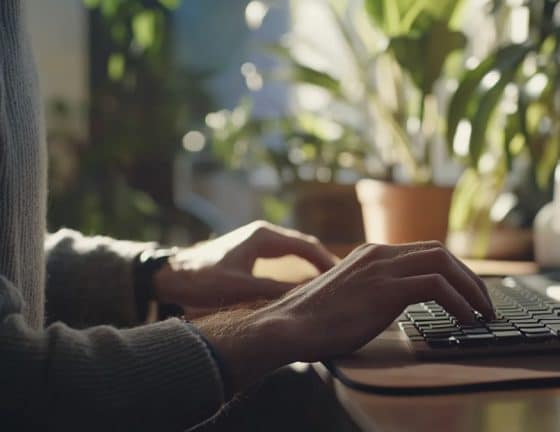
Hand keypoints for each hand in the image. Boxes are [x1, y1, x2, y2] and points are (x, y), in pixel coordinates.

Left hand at [154, 221, 335, 314]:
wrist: (169, 275)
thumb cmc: (201, 280)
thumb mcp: (240, 290)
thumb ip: (274, 292)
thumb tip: (307, 298)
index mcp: (264, 236)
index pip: (307, 246)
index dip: (328, 263)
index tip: (344, 279)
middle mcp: (263, 233)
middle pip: (305, 246)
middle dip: (324, 264)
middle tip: (343, 283)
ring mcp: (257, 241)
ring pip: (295, 252)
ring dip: (312, 267)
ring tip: (329, 285)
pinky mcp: (251, 252)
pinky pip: (284, 258)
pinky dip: (298, 269)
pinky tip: (304, 285)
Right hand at [194, 242, 492, 391]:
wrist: (289, 326)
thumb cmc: (313, 321)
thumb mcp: (348, 297)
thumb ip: (370, 291)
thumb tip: (392, 304)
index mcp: (371, 254)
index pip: (424, 251)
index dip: (451, 269)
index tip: (466, 290)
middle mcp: (379, 254)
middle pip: (440, 251)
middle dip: (468, 276)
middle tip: (483, 301)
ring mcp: (382, 268)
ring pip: (443, 262)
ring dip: (470, 287)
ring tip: (482, 311)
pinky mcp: (385, 288)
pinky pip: (436, 285)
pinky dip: (458, 301)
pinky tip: (466, 318)